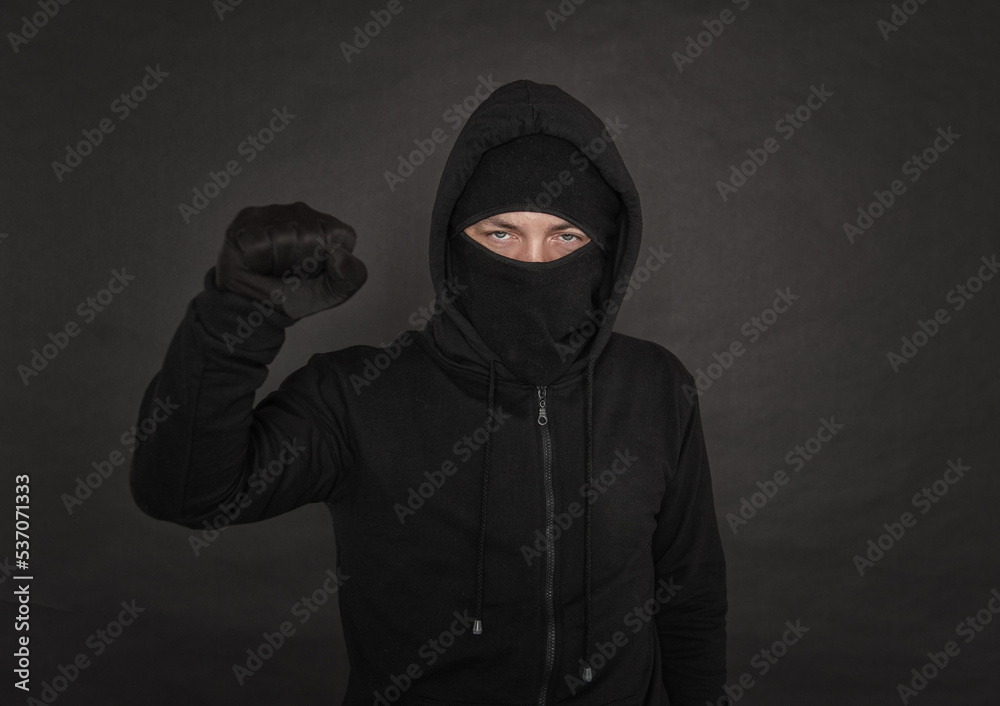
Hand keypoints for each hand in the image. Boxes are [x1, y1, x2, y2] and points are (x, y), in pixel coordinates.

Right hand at [215, 202, 366, 318]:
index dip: (326, 261)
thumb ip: (352, 276)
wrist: (256, 306)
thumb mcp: (332, 293)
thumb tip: (340, 253)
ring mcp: (275, 212)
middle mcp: (305, 213)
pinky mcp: (248, 218)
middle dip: (300, 264)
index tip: (315, 270)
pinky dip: (257, 261)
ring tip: (274, 266)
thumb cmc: (295, 294)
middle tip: (291, 271)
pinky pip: (258, 243)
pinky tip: (257, 261)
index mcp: (330, 228)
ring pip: (283, 237)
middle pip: (310, 237)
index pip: (339, 235)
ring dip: (277, 263)